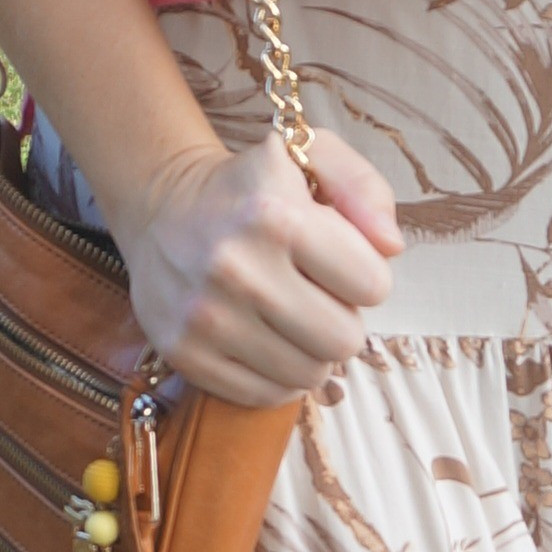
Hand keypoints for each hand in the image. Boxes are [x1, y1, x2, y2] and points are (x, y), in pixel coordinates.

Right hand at [108, 126, 402, 406]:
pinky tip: (265, 340)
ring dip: (311, 351)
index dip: (365, 275)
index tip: (339, 262)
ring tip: (290, 317)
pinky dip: (276, 376)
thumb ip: (365, 188)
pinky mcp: (184, 352)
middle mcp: (237, 268)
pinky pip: (264, 395)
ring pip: (308, 375)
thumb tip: (391, 247)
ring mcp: (205, 316)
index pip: (373, 286)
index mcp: (277, 216)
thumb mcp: (312, 157)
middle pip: (343, 340)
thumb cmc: (252, 187)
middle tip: (317, 296)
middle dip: (342, 319)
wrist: (161, 208)